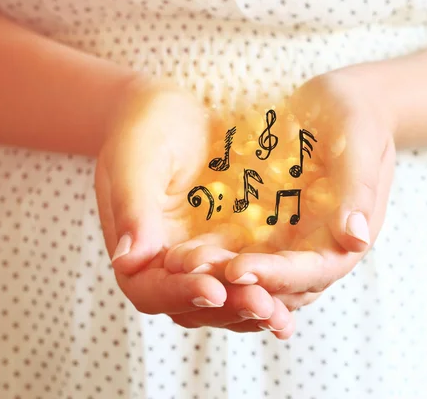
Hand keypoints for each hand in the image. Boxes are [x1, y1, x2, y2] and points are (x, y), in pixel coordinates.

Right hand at [94, 79, 293, 335]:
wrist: (174, 109)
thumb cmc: (146, 127)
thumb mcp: (135, 160)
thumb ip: (133, 209)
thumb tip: (129, 260)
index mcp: (136, 249)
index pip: (151, 290)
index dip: (182, 294)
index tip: (214, 289)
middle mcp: (167, 263)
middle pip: (194, 305)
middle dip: (229, 308)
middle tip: (264, 307)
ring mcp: (201, 257)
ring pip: (225, 300)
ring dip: (253, 308)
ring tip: (282, 316)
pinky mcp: (230, 245)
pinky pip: (249, 275)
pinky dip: (269, 287)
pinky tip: (297, 290)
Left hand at [165, 68, 395, 309]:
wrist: (341, 102)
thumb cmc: (357, 117)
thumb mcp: (361, 144)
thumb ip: (358, 190)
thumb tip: (356, 239)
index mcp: (346, 238)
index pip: (312, 271)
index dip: (277, 276)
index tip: (238, 270)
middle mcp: (317, 247)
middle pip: (278, 283)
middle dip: (236, 282)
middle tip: (191, 270)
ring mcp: (289, 238)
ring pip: (254, 271)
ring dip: (218, 272)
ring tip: (177, 262)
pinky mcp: (267, 223)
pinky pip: (239, 245)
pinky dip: (214, 251)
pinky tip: (181, 245)